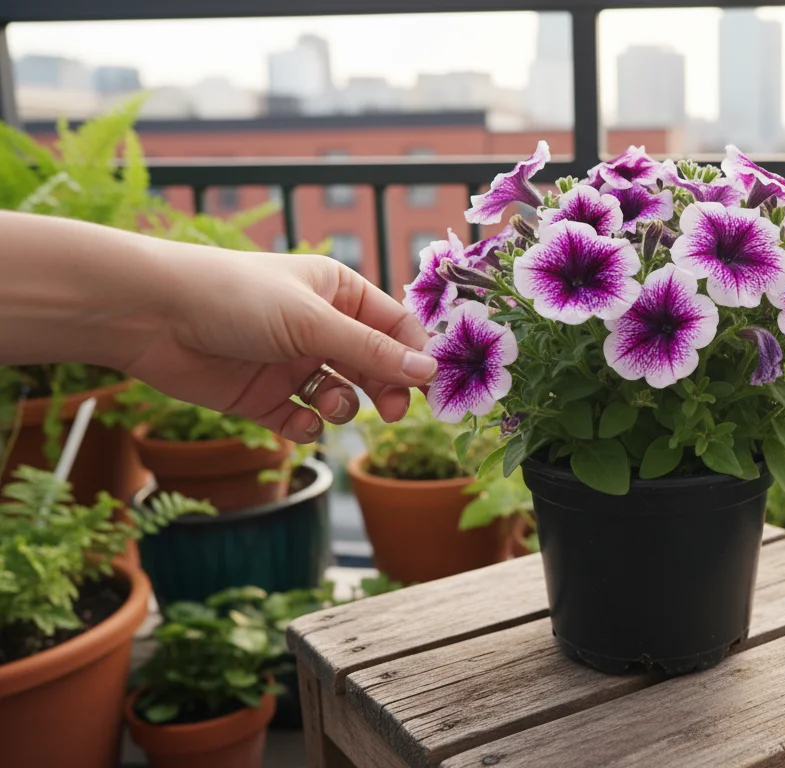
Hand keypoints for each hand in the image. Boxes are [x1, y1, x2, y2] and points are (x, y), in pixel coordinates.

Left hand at [123, 248, 434, 442]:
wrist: (150, 317)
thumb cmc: (234, 297)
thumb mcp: (313, 322)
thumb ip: (372, 352)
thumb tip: (429, 373)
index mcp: (337, 292)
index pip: (396, 327)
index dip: (415, 356)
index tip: (430, 387)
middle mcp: (319, 326)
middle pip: (375, 365)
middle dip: (386, 388)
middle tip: (392, 411)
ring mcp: (291, 362)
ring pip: (342, 394)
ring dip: (344, 406)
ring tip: (327, 404)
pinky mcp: (263, 396)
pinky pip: (302, 420)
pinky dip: (308, 426)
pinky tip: (299, 421)